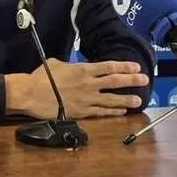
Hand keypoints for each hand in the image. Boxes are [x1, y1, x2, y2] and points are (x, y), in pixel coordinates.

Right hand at [5, 59, 148, 119]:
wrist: (31, 94)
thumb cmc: (40, 78)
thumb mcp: (55, 64)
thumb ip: (67, 65)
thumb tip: (70, 66)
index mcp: (83, 70)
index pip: (109, 67)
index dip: (124, 66)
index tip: (136, 67)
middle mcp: (88, 84)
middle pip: (115, 82)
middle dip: (132, 81)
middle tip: (145, 80)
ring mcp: (86, 99)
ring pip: (112, 99)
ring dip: (127, 100)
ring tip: (139, 100)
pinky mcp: (81, 112)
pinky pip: (101, 112)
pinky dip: (112, 112)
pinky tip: (121, 112)